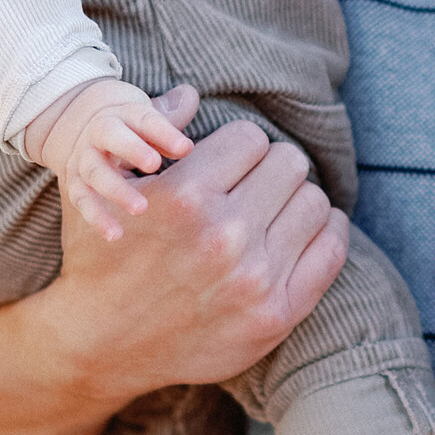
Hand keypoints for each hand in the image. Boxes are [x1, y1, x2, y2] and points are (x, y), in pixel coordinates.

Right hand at [0, 96, 351, 434]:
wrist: (101, 344)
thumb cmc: (103, 257)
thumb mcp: (107, 189)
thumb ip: (149, 135)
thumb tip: (190, 91)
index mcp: (185, 196)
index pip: (251, 139)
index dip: (237, 150)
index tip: (228, 166)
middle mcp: (225, 236)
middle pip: (289, 164)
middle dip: (269, 170)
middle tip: (253, 187)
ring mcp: (256, 278)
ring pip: (314, 202)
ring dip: (295, 201)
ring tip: (273, 212)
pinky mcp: (278, 313)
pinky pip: (332, 248)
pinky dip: (325, 231)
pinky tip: (302, 232)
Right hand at [27, 77, 195, 238]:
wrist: (72, 121)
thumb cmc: (126, 122)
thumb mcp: (144, 113)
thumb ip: (169, 113)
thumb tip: (189, 97)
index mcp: (122, 114)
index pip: (144, 120)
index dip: (164, 132)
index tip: (185, 148)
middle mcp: (99, 134)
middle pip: (112, 139)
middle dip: (132, 150)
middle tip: (155, 165)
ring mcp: (84, 159)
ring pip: (96, 173)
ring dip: (117, 190)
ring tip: (140, 208)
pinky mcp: (74, 183)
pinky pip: (82, 200)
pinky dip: (97, 217)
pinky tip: (115, 235)